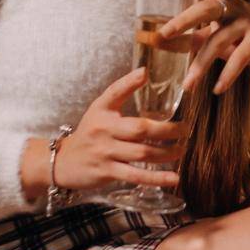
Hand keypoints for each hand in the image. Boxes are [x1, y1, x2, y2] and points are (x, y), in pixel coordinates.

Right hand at [53, 67, 186, 191]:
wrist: (64, 162)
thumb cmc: (90, 132)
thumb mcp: (100, 109)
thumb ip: (121, 92)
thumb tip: (145, 71)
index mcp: (102, 111)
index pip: (114, 92)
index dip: (129, 82)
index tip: (146, 73)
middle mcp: (103, 130)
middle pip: (140, 129)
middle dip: (167, 130)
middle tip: (185, 130)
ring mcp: (105, 152)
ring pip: (142, 153)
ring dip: (167, 153)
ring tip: (181, 150)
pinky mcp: (107, 172)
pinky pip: (136, 175)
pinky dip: (156, 178)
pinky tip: (174, 178)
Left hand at [157, 0, 249, 95]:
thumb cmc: (246, 33)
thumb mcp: (219, 32)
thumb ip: (191, 37)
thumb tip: (157, 41)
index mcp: (225, 0)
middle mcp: (236, 7)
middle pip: (208, 9)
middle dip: (185, 20)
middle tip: (165, 33)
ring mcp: (249, 22)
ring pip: (219, 41)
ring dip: (201, 64)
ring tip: (188, 85)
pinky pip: (239, 58)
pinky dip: (227, 75)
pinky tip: (217, 89)